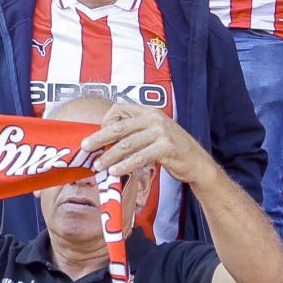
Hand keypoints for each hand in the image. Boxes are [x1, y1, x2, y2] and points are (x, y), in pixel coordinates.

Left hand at [79, 102, 215, 184]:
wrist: (197, 163)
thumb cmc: (171, 149)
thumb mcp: (152, 133)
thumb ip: (133, 132)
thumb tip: (104, 140)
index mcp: (148, 110)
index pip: (119, 110)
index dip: (104, 122)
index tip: (95, 137)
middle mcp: (154, 117)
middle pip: (119, 127)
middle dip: (99, 138)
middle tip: (85, 148)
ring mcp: (160, 131)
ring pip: (127, 144)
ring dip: (109, 156)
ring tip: (98, 165)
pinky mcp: (166, 147)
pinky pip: (139, 157)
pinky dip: (125, 165)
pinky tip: (115, 171)